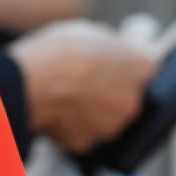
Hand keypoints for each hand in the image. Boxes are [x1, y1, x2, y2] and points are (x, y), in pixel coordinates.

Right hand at [8, 19, 156, 153]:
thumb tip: (120, 47)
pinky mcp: (85, 143)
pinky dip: (69, 128)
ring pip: (102, 122)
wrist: (33, 81)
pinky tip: (55, 113)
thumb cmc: (59, 53)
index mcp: (140, 69)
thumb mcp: (94, 32)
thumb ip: (113, 46)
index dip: (122, 68)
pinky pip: (79, 136)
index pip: (142, 71)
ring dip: (89, 114)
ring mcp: (109, 126)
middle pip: (124, 101)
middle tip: (81, 84)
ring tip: (64, 98)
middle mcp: (131, 101)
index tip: (110, 67)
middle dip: (106, 95)